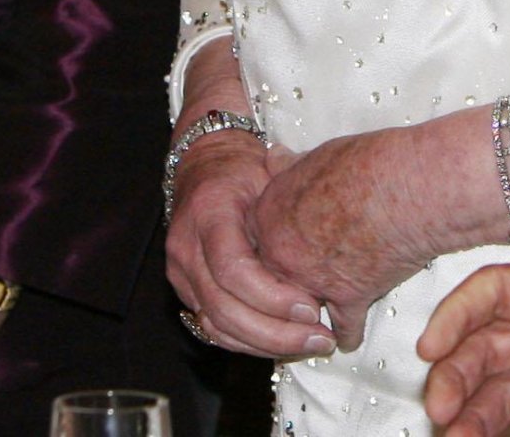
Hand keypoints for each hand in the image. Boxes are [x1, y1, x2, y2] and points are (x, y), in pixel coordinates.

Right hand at [165, 131, 332, 360]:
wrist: (204, 165)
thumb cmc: (243, 168)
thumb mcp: (267, 173)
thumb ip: (287, 211)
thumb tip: (329, 249)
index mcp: (207, 213)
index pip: (232, 270)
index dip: (272, 296)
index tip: (312, 307)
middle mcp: (185, 248)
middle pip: (223, 309)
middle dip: (274, 332)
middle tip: (318, 338)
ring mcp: (180, 274)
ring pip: (216, 327)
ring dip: (264, 345)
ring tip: (308, 345)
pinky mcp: (186, 291)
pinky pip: (213, 328)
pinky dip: (248, 342)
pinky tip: (282, 344)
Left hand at [250, 130, 433, 351]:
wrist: (405, 187)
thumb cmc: (366, 162)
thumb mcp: (318, 155)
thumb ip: (291, 167)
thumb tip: (274, 157)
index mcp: (269, 215)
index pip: (253, 242)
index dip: (271, 245)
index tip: (282, 248)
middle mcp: (282, 253)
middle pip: (269, 281)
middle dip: (282, 286)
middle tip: (295, 287)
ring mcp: (312, 281)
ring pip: (298, 314)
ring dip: (307, 318)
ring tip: (315, 321)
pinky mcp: (347, 300)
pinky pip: (342, 330)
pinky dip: (349, 334)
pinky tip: (349, 334)